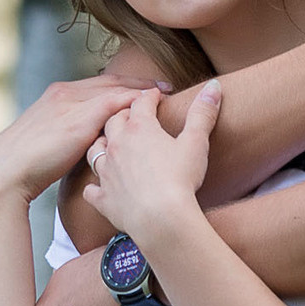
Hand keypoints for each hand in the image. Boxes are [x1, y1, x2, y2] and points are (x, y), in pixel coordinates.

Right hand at [0, 75, 158, 206]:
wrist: (5, 173)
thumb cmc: (25, 168)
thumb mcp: (48, 144)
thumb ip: (68, 137)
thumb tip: (87, 146)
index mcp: (55, 96)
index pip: (96, 85)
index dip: (122, 86)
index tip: (142, 90)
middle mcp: (63, 93)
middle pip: (110, 81)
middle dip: (137, 82)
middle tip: (162, 87)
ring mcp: (70, 102)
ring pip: (115, 87)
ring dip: (142, 88)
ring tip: (164, 93)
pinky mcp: (78, 118)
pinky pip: (114, 101)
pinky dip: (135, 99)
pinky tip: (153, 102)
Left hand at [82, 83, 219, 242]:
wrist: (160, 218)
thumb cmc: (180, 179)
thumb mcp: (196, 142)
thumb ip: (203, 113)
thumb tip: (213, 87)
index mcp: (139, 128)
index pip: (141, 103)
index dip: (149, 97)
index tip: (155, 96)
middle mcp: (117, 145)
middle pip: (113, 122)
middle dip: (122, 114)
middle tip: (132, 115)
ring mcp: (107, 172)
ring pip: (95, 150)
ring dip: (102, 144)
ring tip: (110, 145)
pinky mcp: (103, 198)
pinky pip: (91, 191)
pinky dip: (94, 188)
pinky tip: (97, 189)